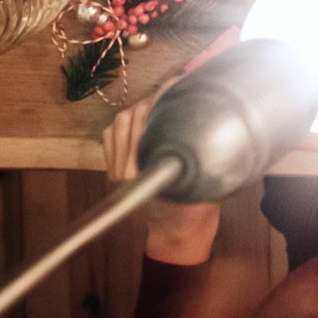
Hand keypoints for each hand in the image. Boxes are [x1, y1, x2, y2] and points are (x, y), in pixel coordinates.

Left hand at [104, 86, 219, 264]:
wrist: (175, 234)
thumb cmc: (194, 210)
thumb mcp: (205, 181)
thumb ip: (201, 152)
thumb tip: (208, 113)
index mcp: (144, 173)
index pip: (144, 123)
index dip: (160, 99)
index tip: (178, 84)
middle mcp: (123, 171)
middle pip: (128, 119)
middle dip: (151, 99)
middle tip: (174, 89)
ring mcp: (114, 171)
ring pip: (116, 125)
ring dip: (137, 109)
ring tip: (159, 104)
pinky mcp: (112, 172)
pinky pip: (109, 137)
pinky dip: (123, 124)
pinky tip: (143, 122)